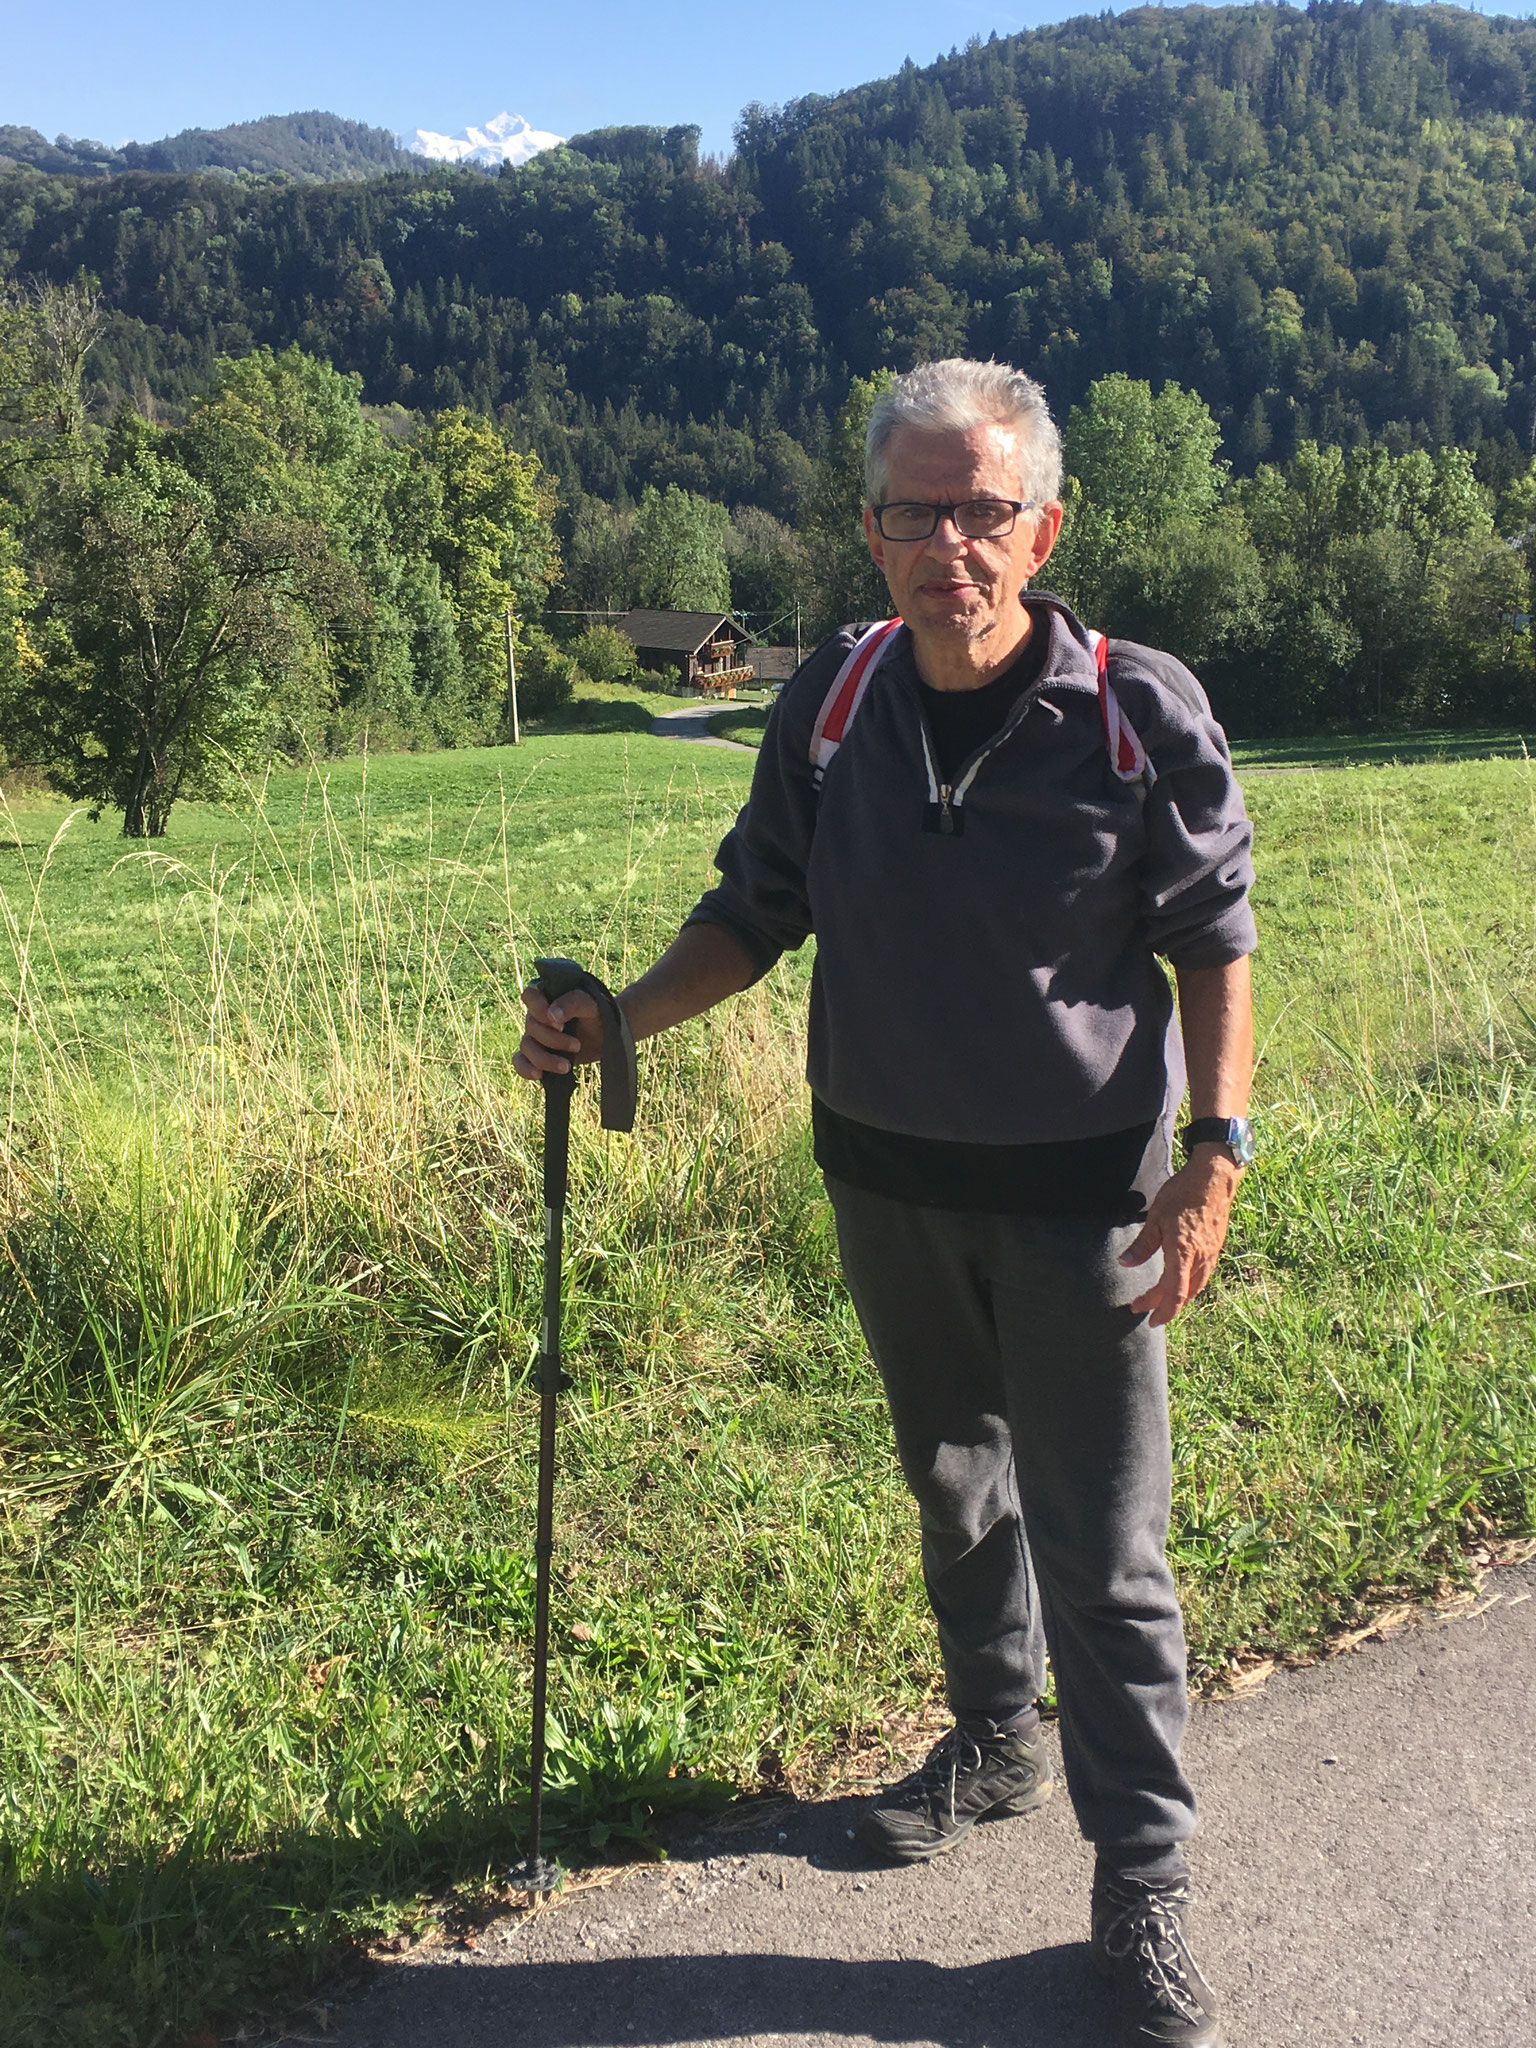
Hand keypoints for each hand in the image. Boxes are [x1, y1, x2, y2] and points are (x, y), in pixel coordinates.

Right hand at [513, 982, 604, 1081]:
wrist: (607, 1035)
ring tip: (567, 1066)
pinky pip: (520, 1062)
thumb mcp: (591, 1003)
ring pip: (526, 1046)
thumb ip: (572, 1003)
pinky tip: (540, 1075)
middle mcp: (536, 1014)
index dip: (538, 1009)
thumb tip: (551, 1015)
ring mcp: (535, 1035)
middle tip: (577, 1045)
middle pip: (530, 1026)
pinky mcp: (537, 1054)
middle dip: (552, 1039)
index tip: (557, 1022)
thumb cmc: (598, 1013)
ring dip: (544, 1058)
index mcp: (546, 994)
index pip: (530, 995)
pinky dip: (526, 1069)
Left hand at [1119, 1150, 1242, 1327]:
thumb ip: (1142, 1244)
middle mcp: (1200, 1258)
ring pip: (1196, 1287)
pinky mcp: (1216, 1247)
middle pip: (1184, 1294)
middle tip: (1144, 1309)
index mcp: (1183, 1253)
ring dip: (1178, 1299)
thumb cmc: (1182, 1194)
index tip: (1145, 1315)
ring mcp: (1211, 1254)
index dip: (1160, 1308)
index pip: (1173, 1293)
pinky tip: (1182, 1283)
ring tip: (1162, 1302)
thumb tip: (1125, 1264)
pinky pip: (1203, 1275)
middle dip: (1164, 1306)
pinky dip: (1190, 1286)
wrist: (1215, 1179)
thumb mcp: (1156, 1217)